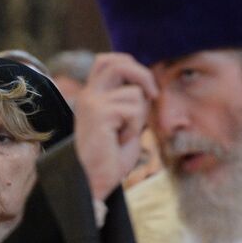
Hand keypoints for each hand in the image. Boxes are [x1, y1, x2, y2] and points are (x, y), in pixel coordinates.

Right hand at [73, 53, 157, 202]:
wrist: (93, 181)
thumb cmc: (110, 157)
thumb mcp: (124, 122)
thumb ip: (131, 102)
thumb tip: (148, 86)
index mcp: (92, 95)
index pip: (108, 61)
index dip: (131, 66)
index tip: (145, 88)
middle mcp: (89, 95)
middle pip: (118, 63)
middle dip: (142, 75)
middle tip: (152, 95)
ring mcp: (92, 103)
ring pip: (135, 93)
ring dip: (139, 117)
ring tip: (123, 135)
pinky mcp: (99, 114)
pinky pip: (133, 110)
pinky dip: (134, 128)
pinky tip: (119, 141)